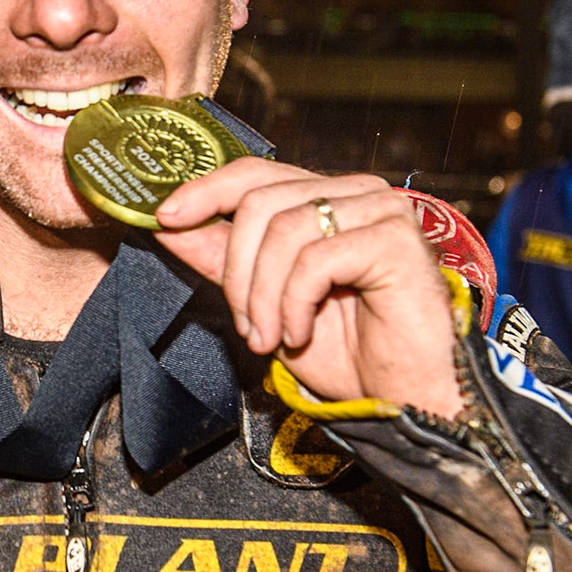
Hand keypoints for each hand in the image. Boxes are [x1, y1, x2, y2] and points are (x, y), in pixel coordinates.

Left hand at [152, 159, 460, 415]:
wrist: (407, 399)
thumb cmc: (349, 354)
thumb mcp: (265, 303)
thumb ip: (223, 260)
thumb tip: (168, 224)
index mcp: (326, 198)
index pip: (255, 172)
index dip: (205, 190)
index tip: (164, 218)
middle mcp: (356, 193)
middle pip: (261, 201)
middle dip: (237, 271)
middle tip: (244, 325)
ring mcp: (380, 210)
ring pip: (284, 229)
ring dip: (263, 295)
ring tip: (270, 337)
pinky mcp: (396, 238)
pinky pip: (316, 257)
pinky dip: (295, 302)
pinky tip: (301, 332)